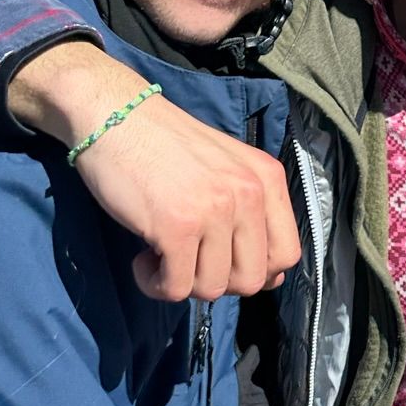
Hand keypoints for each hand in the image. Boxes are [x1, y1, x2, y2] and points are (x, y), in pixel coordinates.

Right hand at [9, 40, 299, 300]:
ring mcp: (215, 209)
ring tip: (162, 251)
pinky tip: (144, 257)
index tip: (224, 261)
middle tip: (188, 257)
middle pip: (252, 279)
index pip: (287, 254)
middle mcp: (249, 193)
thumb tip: (271, 280)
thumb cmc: (166, 146)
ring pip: (213, 289)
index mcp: (267, 178)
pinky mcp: (178, 226)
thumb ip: (252, 215)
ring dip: (183, 281)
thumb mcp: (226, 169)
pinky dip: (155, 284)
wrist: (117, 116)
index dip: (258, 270)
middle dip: (216, 280)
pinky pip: (176, 289)